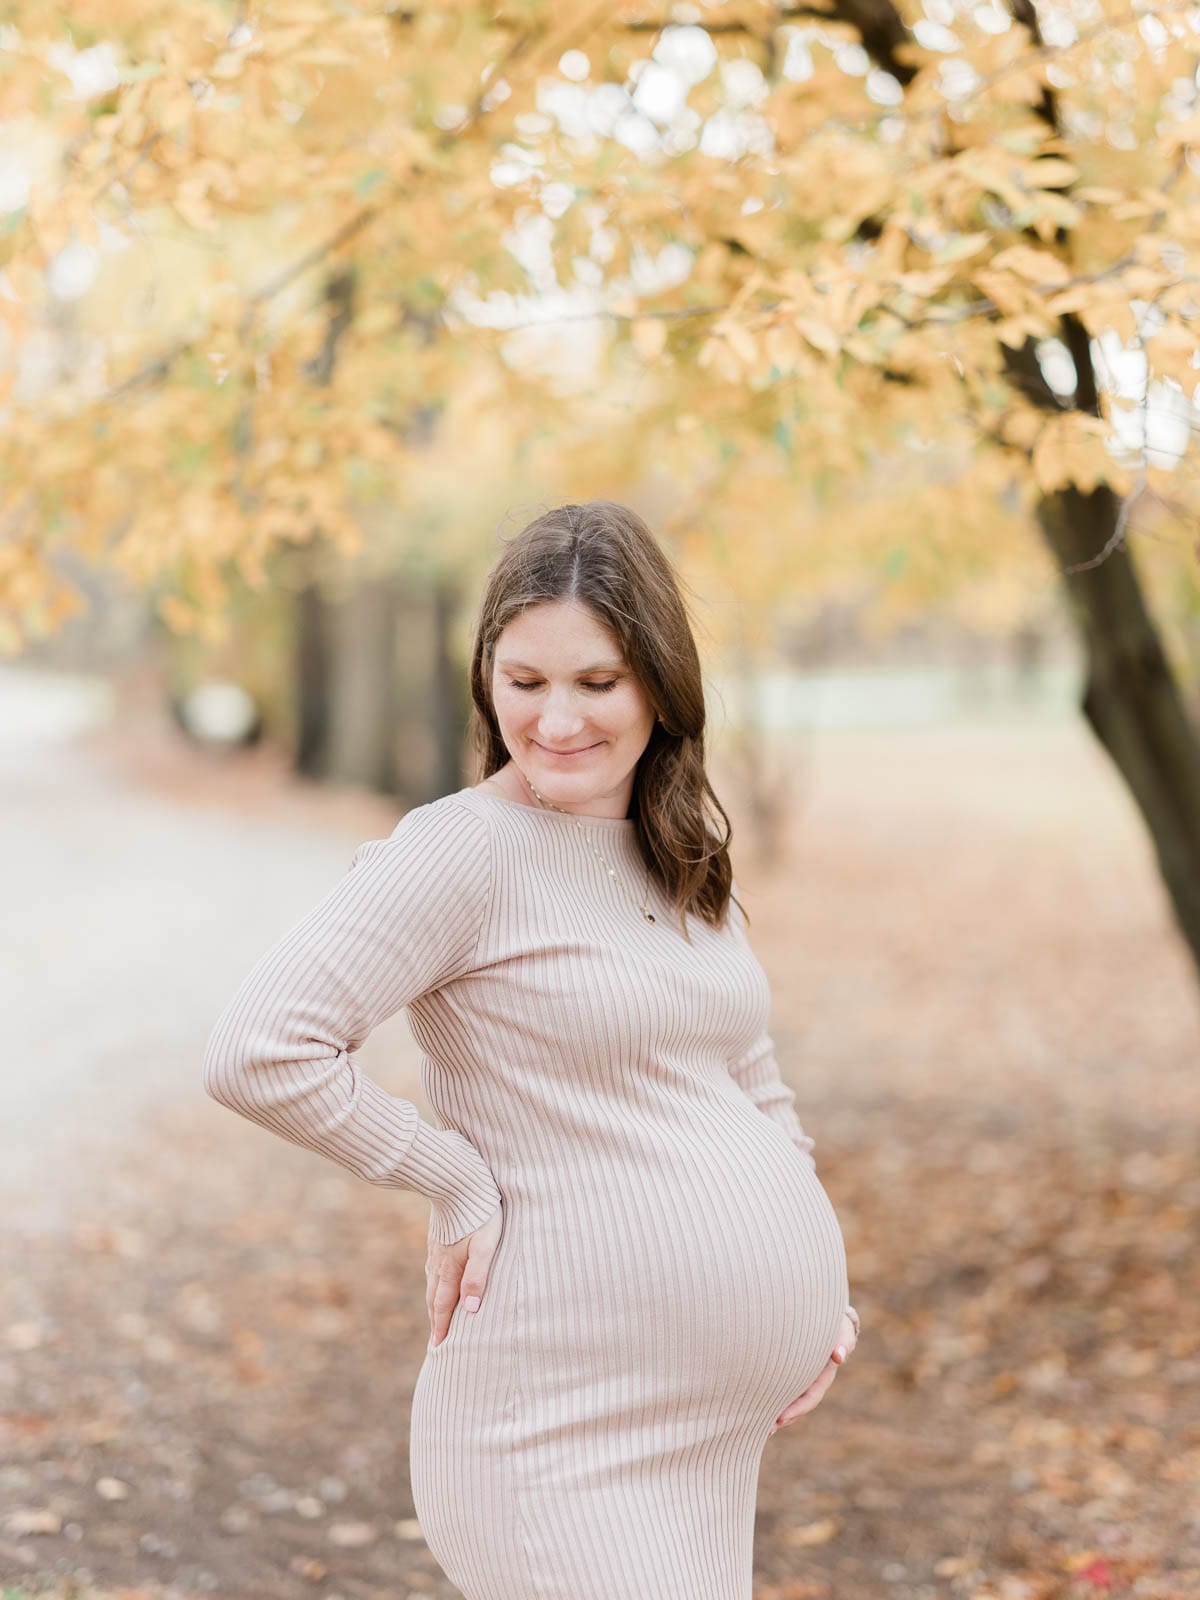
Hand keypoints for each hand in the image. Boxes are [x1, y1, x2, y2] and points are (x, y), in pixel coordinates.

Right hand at [425, 1201, 502, 1346]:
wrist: (455, 1180)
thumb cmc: (478, 1213)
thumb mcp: (485, 1246)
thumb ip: (477, 1278)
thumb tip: (470, 1311)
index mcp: (449, 1269)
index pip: (444, 1307)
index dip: (442, 1329)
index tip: (438, 1350)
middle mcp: (438, 1263)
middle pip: (435, 1299)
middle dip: (436, 1323)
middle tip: (435, 1344)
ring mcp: (435, 1250)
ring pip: (432, 1284)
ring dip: (434, 1305)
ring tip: (436, 1319)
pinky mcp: (437, 1238)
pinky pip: (432, 1269)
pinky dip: (434, 1284)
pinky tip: (437, 1281)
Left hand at [768, 1306, 858, 1433]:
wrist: (829, 1317)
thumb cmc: (836, 1325)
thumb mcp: (843, 1332)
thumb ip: (843, 1342)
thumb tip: (838, 1357)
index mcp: (823, 1376)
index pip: (810, 1397)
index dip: (797, 1409)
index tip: (781, 1418)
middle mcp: (812, 1380)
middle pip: (797, 1404)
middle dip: (783, 1417)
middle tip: (766, 1429)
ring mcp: (801, 1376)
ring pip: (787, 1397)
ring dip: (775, 1410)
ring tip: (757, 1424)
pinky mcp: (789, 1368)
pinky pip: (780, 1384)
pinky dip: (770, 1394)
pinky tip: (754, 1400)